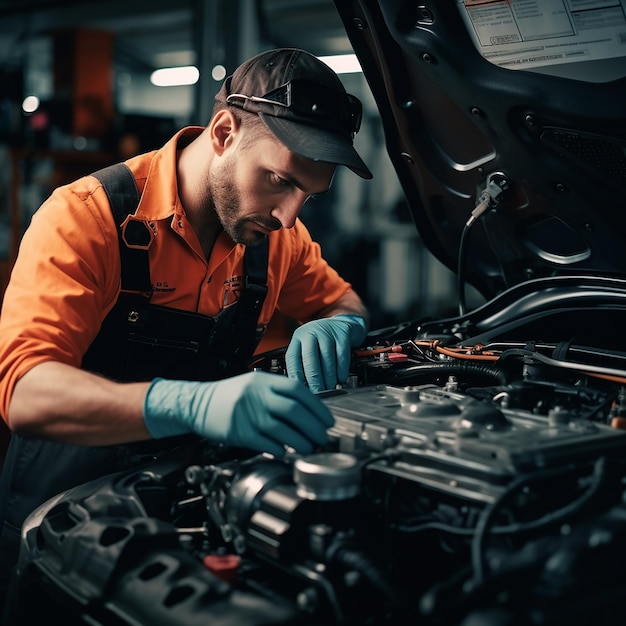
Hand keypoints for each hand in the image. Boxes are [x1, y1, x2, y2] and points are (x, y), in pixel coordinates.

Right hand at [143, 371, 333, 456]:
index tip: (328, 420)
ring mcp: (247, 414)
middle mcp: (256, 396)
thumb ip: (279, 393)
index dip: (317, 407)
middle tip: (324, 437)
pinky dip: (280, 449)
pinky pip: (265, 443)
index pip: (298, 391)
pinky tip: (287, 452)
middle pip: (294, 411)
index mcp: (264, 381)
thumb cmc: (230, 395)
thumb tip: (310, 411)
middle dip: (314, 426)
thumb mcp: (255, 385)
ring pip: (282, 429)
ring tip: (310, 448)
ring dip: (301, 441)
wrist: (197, 403)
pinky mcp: (239, 432)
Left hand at [285, 314, 366, 392]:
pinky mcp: (343, 333)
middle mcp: (310, 332)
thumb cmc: (322, 340)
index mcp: (298, 337)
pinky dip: (341, 370)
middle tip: (318, 392)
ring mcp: (327, 331)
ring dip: (329, 377)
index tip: (301, 390)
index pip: (292, 358)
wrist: (342, 323)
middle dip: (314, 380)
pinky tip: (341, 378)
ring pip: (327, 358)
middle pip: (310, 359)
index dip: (296, 375)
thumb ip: (303, 363)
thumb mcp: (308, 347)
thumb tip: (302, 388)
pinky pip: (342, 355)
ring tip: (330, 388)